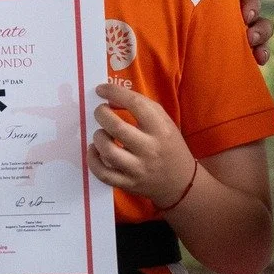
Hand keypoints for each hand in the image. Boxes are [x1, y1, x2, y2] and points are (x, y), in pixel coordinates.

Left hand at [87, 85, 196, 204]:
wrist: (181, 182)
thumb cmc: (168, 145)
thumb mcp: (164, 122)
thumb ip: (142, 108)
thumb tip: (111, 98)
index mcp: (160, 129)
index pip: (136, 104)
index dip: (114, 92)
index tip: (101, 89)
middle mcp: (149, 148)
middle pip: (117, 128)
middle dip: (101, 114)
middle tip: (100, 111)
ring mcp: (138, 168)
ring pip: (108, 151)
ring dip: (98, 137)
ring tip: (100, 133)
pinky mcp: (129, 184)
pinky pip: (104, 174)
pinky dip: (93, 161)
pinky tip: (94, 150)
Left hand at [192, 0, 272, 64]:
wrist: (156, 23)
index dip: (251, 5)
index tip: (245, 14)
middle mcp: (234, 17)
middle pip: (259, 21)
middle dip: (260, 29)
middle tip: (249, 36)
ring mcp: (233, 36)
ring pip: (259, 40)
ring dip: (262, 45)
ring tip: (257, 53)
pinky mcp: (228, 53)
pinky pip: (248, 57)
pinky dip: (258, 58)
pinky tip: (256, 62)